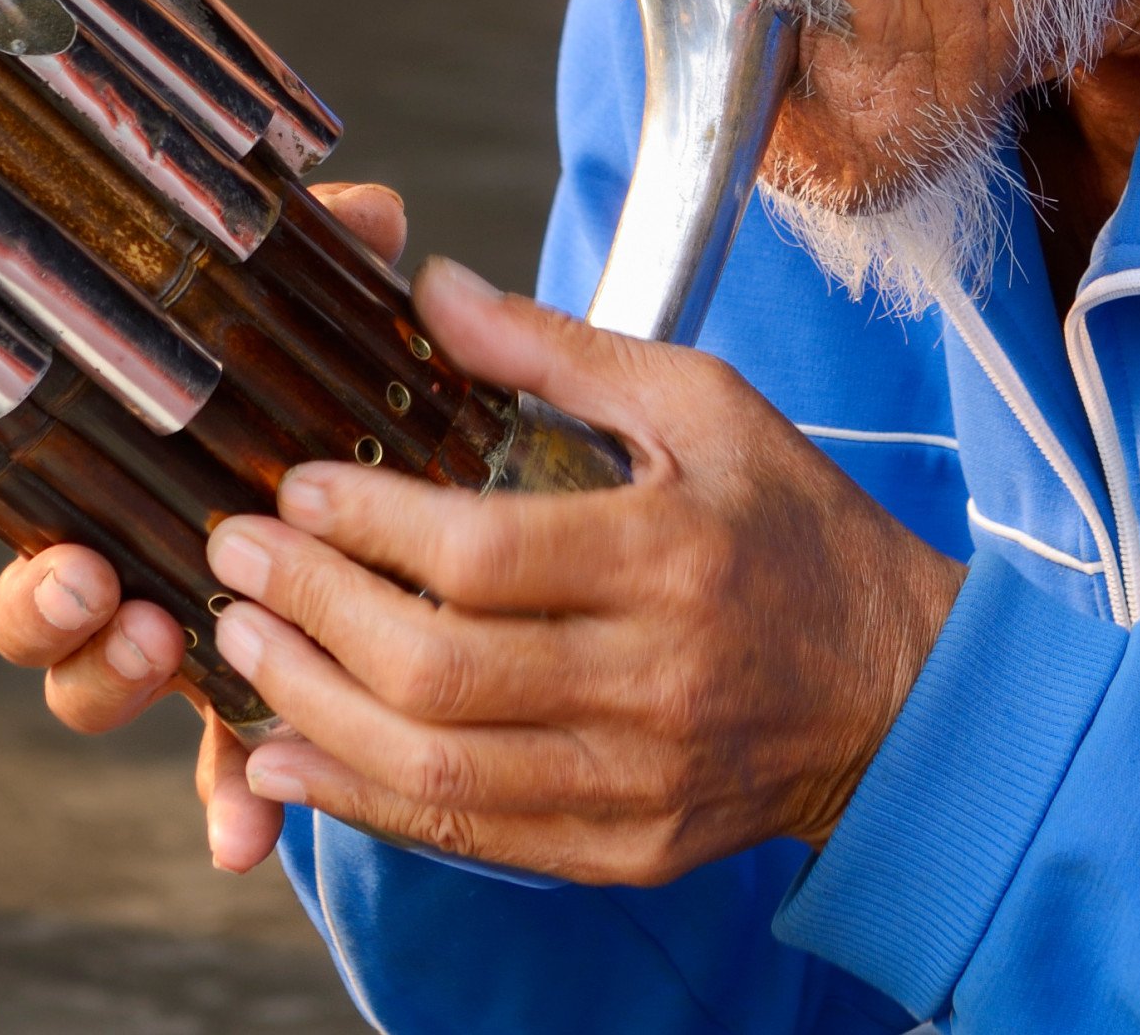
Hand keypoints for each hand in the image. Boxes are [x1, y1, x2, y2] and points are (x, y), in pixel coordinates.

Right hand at [0, 180, 410, 873]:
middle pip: (56, 642)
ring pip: (126, 702)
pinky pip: (240, 774)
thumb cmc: (348, 382)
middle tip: (109, 601)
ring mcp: (205, 648)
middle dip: (65, 640)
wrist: (429, 460)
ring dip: (131, 699)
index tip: (75, 561)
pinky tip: (247, 840)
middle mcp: (146, 576)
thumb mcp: (341, 318)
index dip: (39, 577)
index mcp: (133, 493)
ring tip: (175, 662)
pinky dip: (238, 807)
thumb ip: (341, 260)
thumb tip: (370, 217)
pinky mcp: (274, 703)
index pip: (45, 547)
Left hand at [203, 255, 963, 887]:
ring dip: (314, 713)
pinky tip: (289, 758)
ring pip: (440, 771)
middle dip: (313, 613)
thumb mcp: (703, 405)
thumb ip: (558, 351)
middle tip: (237, 561)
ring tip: (241, 649)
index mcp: (675, 556)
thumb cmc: (796, 529)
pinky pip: (471, 838)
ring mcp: (639, 781)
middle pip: (442, 671)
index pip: (483, 554)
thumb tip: (431, 290)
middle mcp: (655, 681)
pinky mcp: (624, 850)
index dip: (368, 525)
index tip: (294, 487)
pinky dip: (365, 801)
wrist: (902, 692)